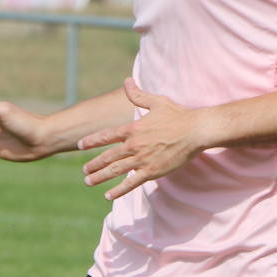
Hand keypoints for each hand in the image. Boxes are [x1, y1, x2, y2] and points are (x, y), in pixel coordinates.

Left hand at [77, 79, 206, 200]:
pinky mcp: (152, 171)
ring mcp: (142, 160)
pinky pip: (131, 183)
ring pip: (115, 170)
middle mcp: (134, 145)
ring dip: (100, 177)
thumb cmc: (178, 115)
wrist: (195, 131)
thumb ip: (138, 95)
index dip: (91, 141)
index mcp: (133, 129)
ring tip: (88, 182)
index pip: (106, 136)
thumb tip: (127, 81)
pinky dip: (118, 190)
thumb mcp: (156, 102)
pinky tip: (108, 195)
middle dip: (94, 164)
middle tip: (84, 170)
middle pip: (108, 156)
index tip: (80, 145)